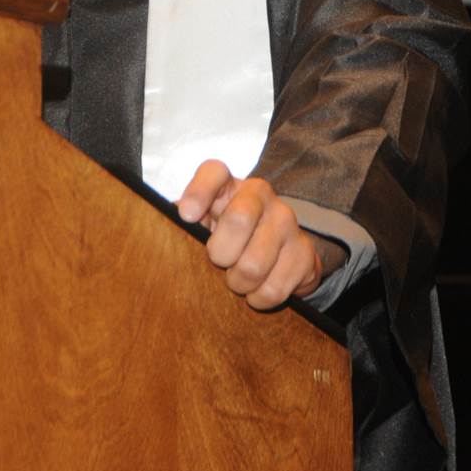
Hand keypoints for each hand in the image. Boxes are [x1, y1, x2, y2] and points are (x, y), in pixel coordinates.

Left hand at [176, 159, 325, 309]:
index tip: (186, 215)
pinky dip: (259, 298)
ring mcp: (287, 221)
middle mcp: (261, 194)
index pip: (214, 172)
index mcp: (229, 184)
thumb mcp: (205, 222)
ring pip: (254, 264)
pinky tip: (256, 290)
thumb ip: (187, 219)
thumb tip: (166, 222)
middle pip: (238, 220)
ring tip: (237, 280)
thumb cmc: (228, 235)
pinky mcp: (305, 252)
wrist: (277, 251)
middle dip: (220, 253)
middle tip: (220, 263)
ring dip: (238, 283)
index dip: (199, 191)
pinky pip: (274, 288)